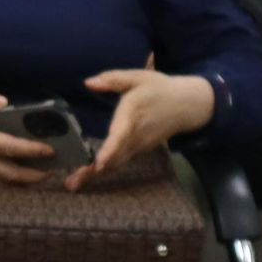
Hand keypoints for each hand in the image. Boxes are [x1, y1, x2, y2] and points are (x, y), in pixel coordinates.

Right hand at [0, 91, 55, 185]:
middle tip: (52, 170)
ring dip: (23, 182)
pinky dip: (6, 182)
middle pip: (12, 174)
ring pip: (3, 182)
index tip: (51, 149)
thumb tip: (4, 102)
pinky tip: (14, 176)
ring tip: (39, 176)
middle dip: (35, 175)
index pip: (12, 148)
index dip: (34, 151)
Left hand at [65, 70, 212, 189]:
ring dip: (95, 174)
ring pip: (116, 162)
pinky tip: (86, 175)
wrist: (188, 105)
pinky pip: (120, 162)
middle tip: (72, 183)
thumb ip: (113, 79)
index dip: (110, 150)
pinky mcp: (139, 150)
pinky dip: (104, 169)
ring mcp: (139, 145)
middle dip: (93, 170)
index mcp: (132, 114)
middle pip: (114, 156)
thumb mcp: (138, 78)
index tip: (99, 164)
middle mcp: (135, 135)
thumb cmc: (160, 89)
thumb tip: (88, 82)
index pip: (121, 136)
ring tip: (74, 183)